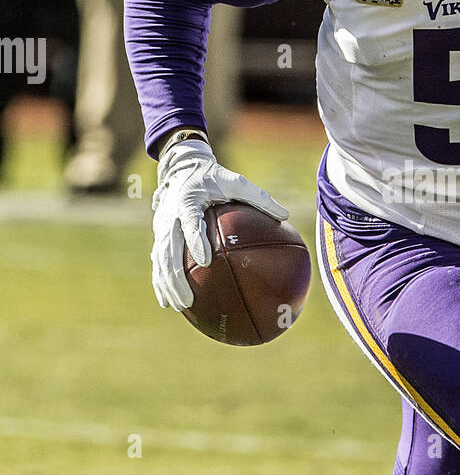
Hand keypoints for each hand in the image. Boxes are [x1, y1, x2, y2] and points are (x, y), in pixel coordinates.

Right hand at [151, 139, 288, 311]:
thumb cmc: (213, 176)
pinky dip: (161, 282)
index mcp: (188, 201)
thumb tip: (285, 215)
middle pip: (168, 250)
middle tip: (188, 299)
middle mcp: (170, 216)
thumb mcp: (236, 181)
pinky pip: (159, 261)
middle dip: (176, 277)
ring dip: (167, 284)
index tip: (206, 260)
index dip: (196, 241)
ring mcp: (161, 227)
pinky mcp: (159, 234)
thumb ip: (259, 197)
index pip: (190, 223)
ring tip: (180, 306)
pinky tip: (169, 302)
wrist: (182, 168)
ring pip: (160, 260)